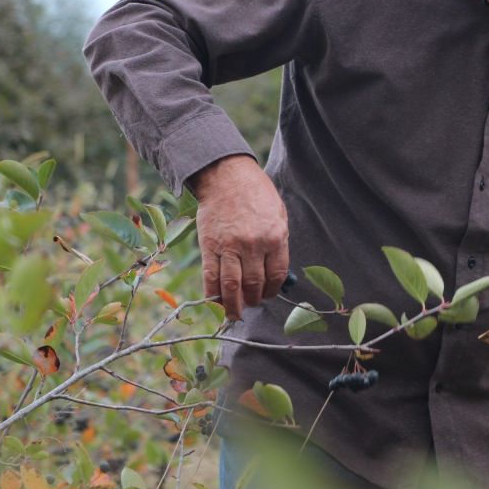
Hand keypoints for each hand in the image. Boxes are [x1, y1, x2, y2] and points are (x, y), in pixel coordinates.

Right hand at [188, 155, 288, 319]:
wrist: (227, 176)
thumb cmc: (256, 193)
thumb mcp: (278, 213)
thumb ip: (279, 241)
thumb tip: (278, 271)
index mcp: (275, 237)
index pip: (276, 275)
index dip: (272, 290)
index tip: (268, 294)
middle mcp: (253, 244)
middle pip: (255, 284)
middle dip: (254, 299)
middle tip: (252, 303)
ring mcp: (230, 246)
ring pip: (233, 286)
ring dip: (234, 305)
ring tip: (235, 313)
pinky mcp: (209, 245)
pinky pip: (211, 276)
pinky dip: (213, 294)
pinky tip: (216, 302)